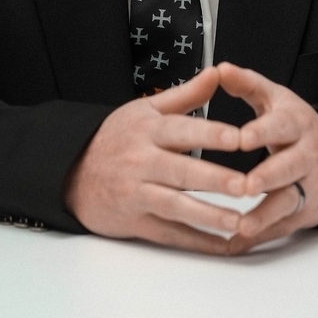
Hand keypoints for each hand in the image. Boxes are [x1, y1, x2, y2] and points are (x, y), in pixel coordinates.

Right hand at [64, 67, 246, 252]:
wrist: (71, 173)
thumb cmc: (116, 139)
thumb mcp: (145, 110)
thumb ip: (186, 95)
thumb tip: (217, 72)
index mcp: (147, 130)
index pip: (182, 130)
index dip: (211, 134)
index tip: (239, 137)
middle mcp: (141, 162)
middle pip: (182, 171)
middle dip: (215, 180)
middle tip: (246, 185)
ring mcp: (136, 194)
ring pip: (176, 206)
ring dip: (209, 216)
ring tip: (240, 222)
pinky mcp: (135, 222)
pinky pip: (169, 233)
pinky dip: (197, 241)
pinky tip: (223, 245)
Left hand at [216, 62, 317, 253]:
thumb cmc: (294, 125)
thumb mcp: (276, 99)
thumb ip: (247, 84)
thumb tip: (219, 69)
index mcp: (296, 123)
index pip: (281, 126)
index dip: (262, 132)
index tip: (241, 138)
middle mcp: (306, 154)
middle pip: (289, 167)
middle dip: (268, 176)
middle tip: (245, 185)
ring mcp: (309, 185)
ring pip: (289, 201)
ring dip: (265, 216)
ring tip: (242, 226)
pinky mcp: (308, 212)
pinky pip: (284, 226)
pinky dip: (261, 236)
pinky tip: (236, 243)